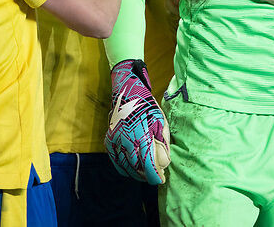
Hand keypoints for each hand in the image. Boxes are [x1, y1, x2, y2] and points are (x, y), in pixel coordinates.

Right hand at [105, 59, 170, 184]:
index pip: (148, 164)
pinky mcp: (109, 141)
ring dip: (135, 173)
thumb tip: (165, 161)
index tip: (160, 180)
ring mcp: (115, 141)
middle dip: (146, 175)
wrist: (127, 92)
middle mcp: (126, 140)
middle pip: (136, 167)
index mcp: (141, 135)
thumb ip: (163, 142)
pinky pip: (115, 160)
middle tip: (155, 176)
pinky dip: (124, 167)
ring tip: (145, 174)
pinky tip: (132, 168)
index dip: (155, 176)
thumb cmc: (147, 107)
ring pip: (125, 166)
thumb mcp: (161, 121)